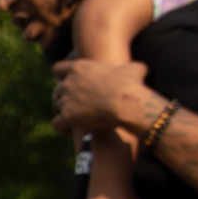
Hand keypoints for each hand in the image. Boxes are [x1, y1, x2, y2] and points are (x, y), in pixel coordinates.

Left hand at [48, 53, 163, 144]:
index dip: (61, 77)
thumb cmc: (131, 85)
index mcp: (80, 67)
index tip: (67, 84)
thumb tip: (141, 70)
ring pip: (56, 107)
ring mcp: (66, 99)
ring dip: (63, 113)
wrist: (126, 104)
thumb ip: (131, 68)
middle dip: (63, 98)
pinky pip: (56, 123)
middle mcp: (69, 82)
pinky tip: (70, 130)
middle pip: (56, 91)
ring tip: (75, 119)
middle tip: (74, 106)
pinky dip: (62, 128)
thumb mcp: (134, 70)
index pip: (57, 69)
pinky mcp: (67, 116)